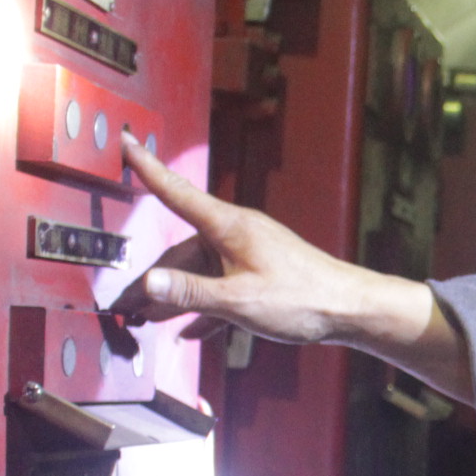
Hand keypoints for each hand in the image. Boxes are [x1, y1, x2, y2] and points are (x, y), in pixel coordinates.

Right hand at [113, 135, 393, 344]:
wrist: (352, 310)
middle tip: (124, 305)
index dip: (147, 168)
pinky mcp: (261, 275)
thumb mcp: (238, 299)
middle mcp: (236, 234)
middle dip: (150, 281)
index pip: (176, 191)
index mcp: (228, 227)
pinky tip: (190, 332)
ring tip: (146, 322)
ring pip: (200, 273)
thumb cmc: (302, 299)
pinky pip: (222, 289)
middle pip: (180, 251)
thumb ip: (190, 292)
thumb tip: (149, 283)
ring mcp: (249, 254)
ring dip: (174, 299)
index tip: (126, 143)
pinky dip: (204, 309)